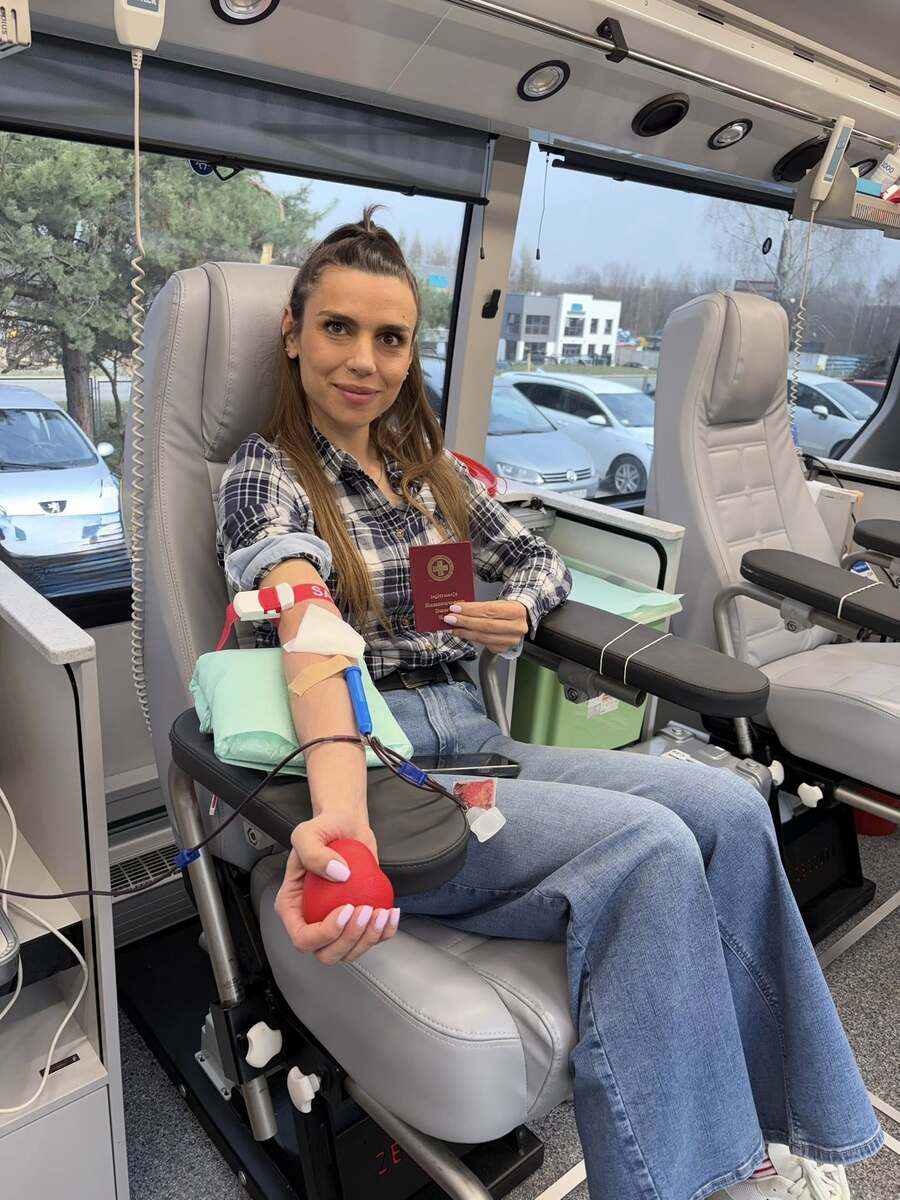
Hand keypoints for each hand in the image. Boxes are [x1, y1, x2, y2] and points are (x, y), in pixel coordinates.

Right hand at [274, 810, 399, 964]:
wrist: (346, 824)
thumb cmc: (323, 828)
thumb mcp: (308, 833)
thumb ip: (314, 853)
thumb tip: (338, 875)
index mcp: (292, 906)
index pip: (303, 938)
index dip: (325, 933)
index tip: (345, 909)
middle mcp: (311, 919)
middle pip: (327, 953)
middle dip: (349, 940)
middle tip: (365, 911)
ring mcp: (335, 922)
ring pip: (349, 951)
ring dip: (369, 939)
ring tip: (381, 913)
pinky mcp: (357, 918)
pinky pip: (370, 938)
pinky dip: (384, 932)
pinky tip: (391, 914)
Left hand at [441, 599, 528, 652]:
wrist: (518, 620)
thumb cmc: (505, 610)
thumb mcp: (496, 603)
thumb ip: (479, 607)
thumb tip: (458, 609)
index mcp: (516, 611)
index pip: (489, 610)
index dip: (470, 610)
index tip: (455, 608)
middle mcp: (517, 627)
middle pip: (486, 625)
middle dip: (465, 622)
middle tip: (450, 619)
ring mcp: (511, 640)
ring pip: (484, 637)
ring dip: (465, 632)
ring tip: (452, 628)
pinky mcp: (504, 648)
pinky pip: (484, 644)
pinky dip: (470, 638)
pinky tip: (462, 634)